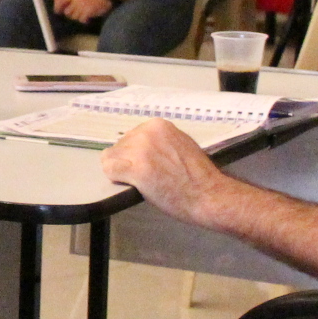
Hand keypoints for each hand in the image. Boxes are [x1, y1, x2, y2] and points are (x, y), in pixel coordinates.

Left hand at [63, 0, 112, 23]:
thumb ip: (74, 0)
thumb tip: (65, 10)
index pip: (62, 0)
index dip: (58, 7)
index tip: (58, 12)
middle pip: (67, 12)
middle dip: (72, 15)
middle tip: (79, 15)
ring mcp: (82, 5)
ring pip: (74, 17)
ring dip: (79, 18)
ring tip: (85, 16)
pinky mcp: (87, 11)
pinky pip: (82, 20)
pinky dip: (85, 20)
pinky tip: (89, 18)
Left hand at [102, 120, 222, 221]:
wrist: (208, 194)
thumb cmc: (197, 175)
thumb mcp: (179, 144)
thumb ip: (160, 141)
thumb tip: (141, 146)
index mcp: (158, 125)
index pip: (131, 136)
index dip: (135, 153)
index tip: (147, 164)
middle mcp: (146, 132)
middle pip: (120, 145)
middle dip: (128, 161)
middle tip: (146, 176)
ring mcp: (140, 149)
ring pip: (111, 157)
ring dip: (122, 170)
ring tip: (141, 181)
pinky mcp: (136, 168)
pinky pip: (109, 169)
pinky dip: (116, 178)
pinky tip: (130, 183)